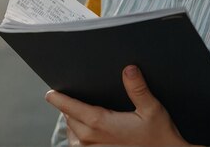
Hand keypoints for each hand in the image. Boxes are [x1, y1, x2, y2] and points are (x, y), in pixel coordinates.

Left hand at [45, 64, 191, 145]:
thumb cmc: (159, 136)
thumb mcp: (151, 109)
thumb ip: (138, 88)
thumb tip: (129, 69)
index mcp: (102, 124)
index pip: (72, 109)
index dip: (59, 100)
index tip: (50, 94)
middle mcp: (94, 140)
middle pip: (71, 120)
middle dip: (68, 108)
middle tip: (68, 97)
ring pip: (73, 135)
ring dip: (72, 123)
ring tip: (75, 112)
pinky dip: (78, 137)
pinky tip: (84, 131)